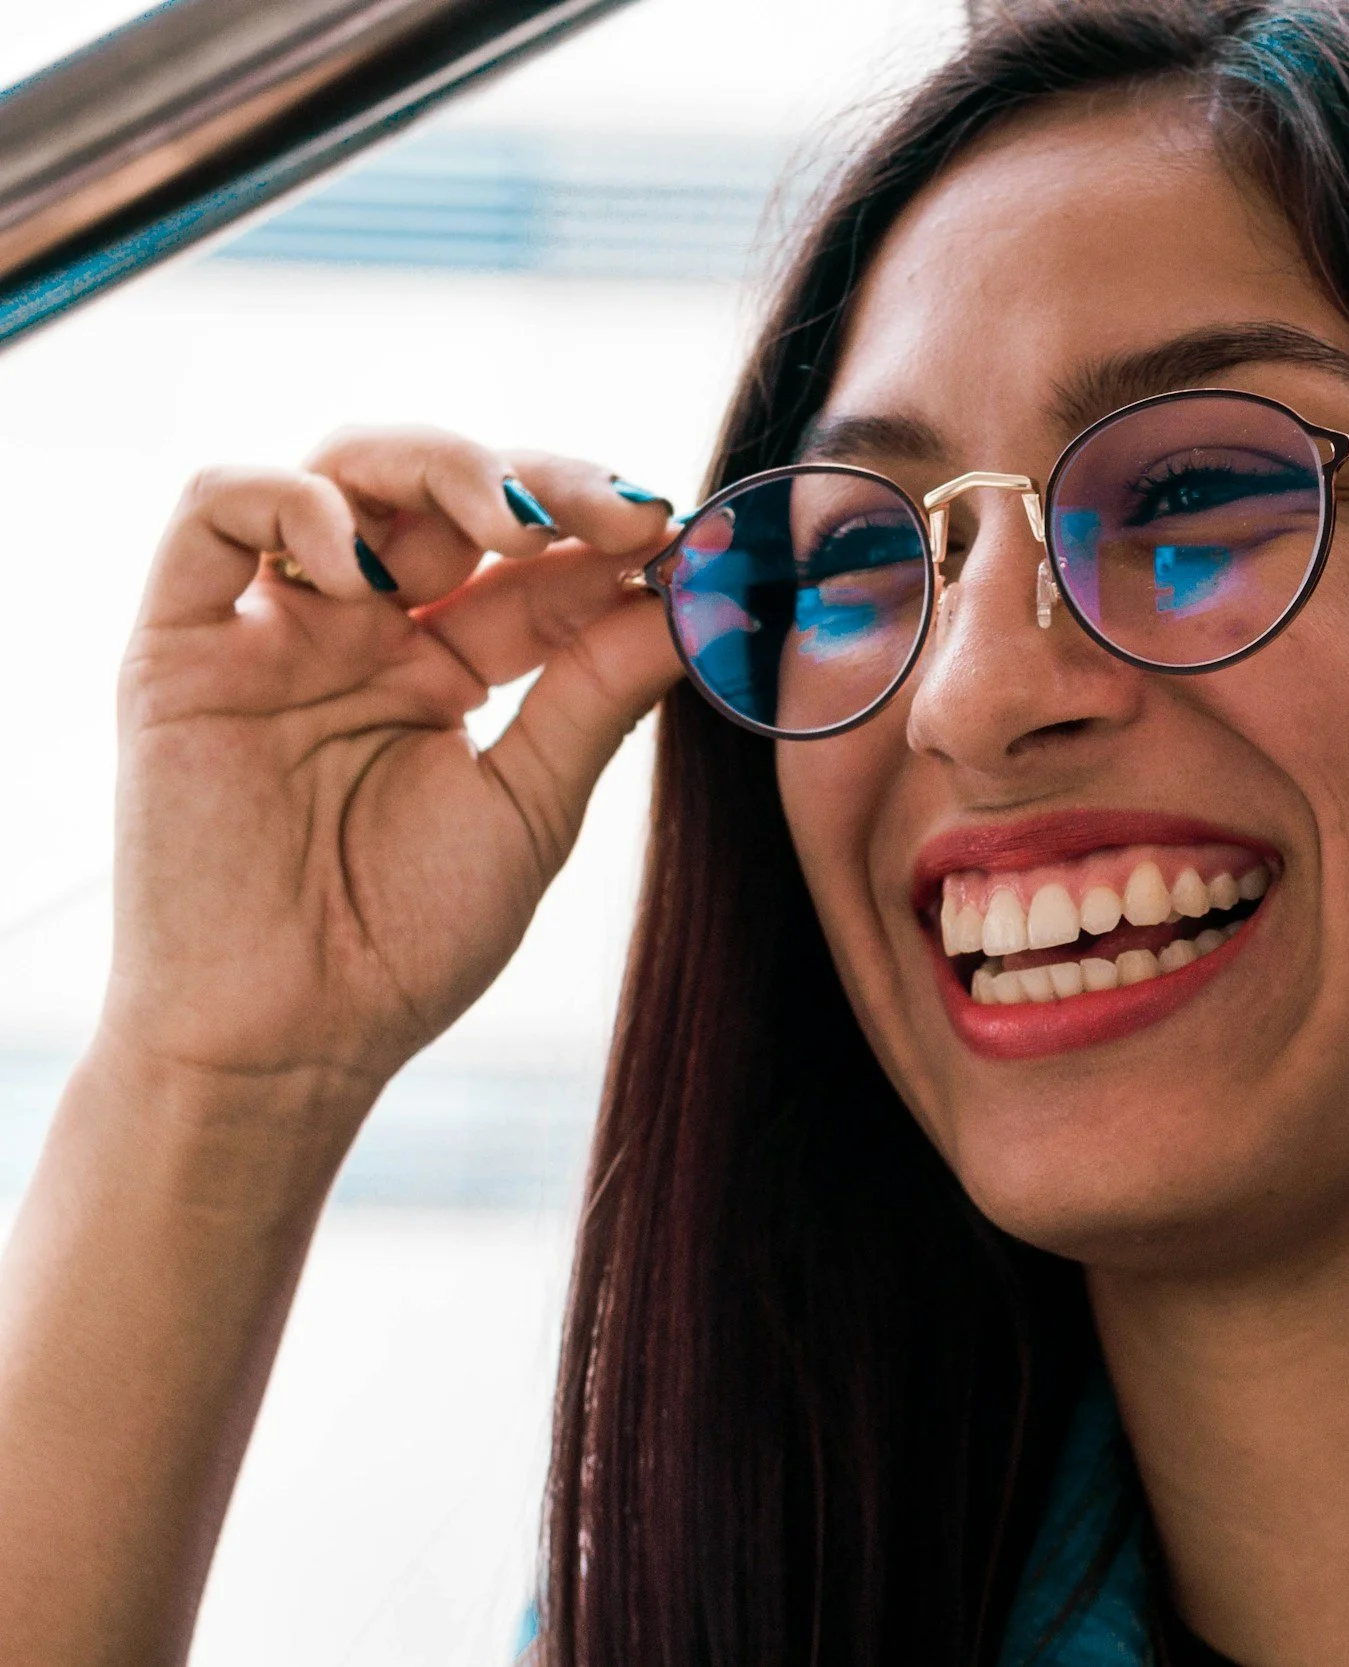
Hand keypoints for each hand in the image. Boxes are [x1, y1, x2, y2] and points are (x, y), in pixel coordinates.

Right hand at [103, 426, 680, 1121]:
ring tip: (509, 527)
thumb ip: (599, 693)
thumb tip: (694, 596)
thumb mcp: (531, 805)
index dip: (605, 534)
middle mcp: (364, 630)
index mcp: (451, 667)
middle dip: (539, 480)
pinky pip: (215, 510)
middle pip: (446, 491)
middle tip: (615, 512)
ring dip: (437, 471)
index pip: (536, 560)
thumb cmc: (406, 943)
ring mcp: (275, 627)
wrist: (287, 1044)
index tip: (685, 534)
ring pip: (343, 470)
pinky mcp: (182, 641)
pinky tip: (369, 562)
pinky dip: (295, 500)